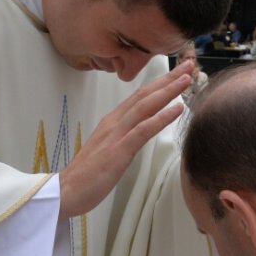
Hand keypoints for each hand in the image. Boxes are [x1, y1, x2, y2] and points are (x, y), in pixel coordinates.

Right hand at [58, 63, 192, 218]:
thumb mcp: (108, 150)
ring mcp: (116, 135)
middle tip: (189, 64)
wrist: (66, 191)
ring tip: (187, 78)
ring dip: (169, 90)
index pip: (140, 97)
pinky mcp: (119, 150)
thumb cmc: (86, 175)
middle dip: (168, 79)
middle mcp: (115, 122)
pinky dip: (162, 117)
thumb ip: (122, 138)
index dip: (160, 83)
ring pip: (146, 106)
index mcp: (112, 122)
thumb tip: (138, 134)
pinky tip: (178, 108)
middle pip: (145, 94)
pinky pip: (144, 129)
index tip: (177, 73)